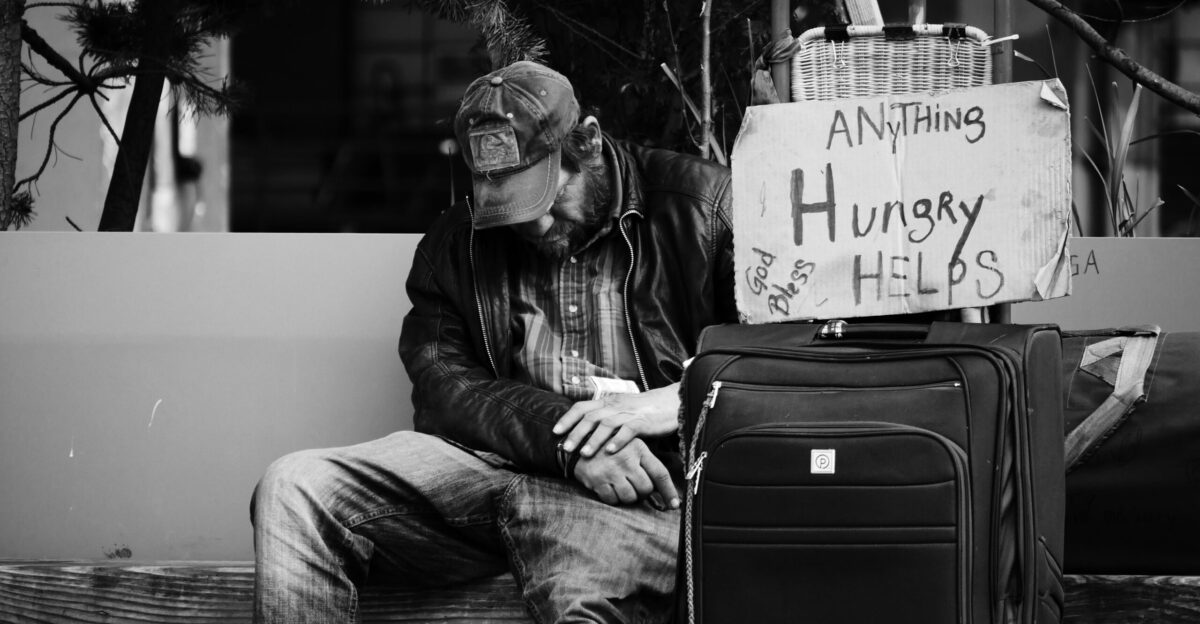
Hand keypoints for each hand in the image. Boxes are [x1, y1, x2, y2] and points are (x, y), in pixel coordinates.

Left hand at [553, 383, 680, 456]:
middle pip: (591, 417)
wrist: (672, 403)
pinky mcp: (643, 422)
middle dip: (576, 432)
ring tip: (583, 453)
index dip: (567, 418)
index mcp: (608, 402)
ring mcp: (629, 413)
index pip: (582, 407)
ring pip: (606, 424)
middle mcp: (616, 405)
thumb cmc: (645, 410)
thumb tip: (585, 429)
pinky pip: (628, 431)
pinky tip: (609, 452)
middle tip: (565, 448)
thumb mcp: (622, 410)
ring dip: (593, 439)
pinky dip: (617, 441)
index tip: (556, 432)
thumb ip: (606, 417)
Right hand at [572, 438, 679, 508]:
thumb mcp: (630, 444)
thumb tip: (661, 487)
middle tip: (635, 486)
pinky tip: (610, 488)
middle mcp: (626, 460)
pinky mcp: (597, 481)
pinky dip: (613, 498)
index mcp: (638, 449)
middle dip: (643, 492)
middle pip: (646, 489)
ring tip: (622, 486)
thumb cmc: (610, 445)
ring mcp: (611, 471)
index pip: (660, 474)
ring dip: (628, 497)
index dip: (669, 491)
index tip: (675, 505)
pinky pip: (613, 500)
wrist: (577, 442)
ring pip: (630, 497)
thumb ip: (646, 462)